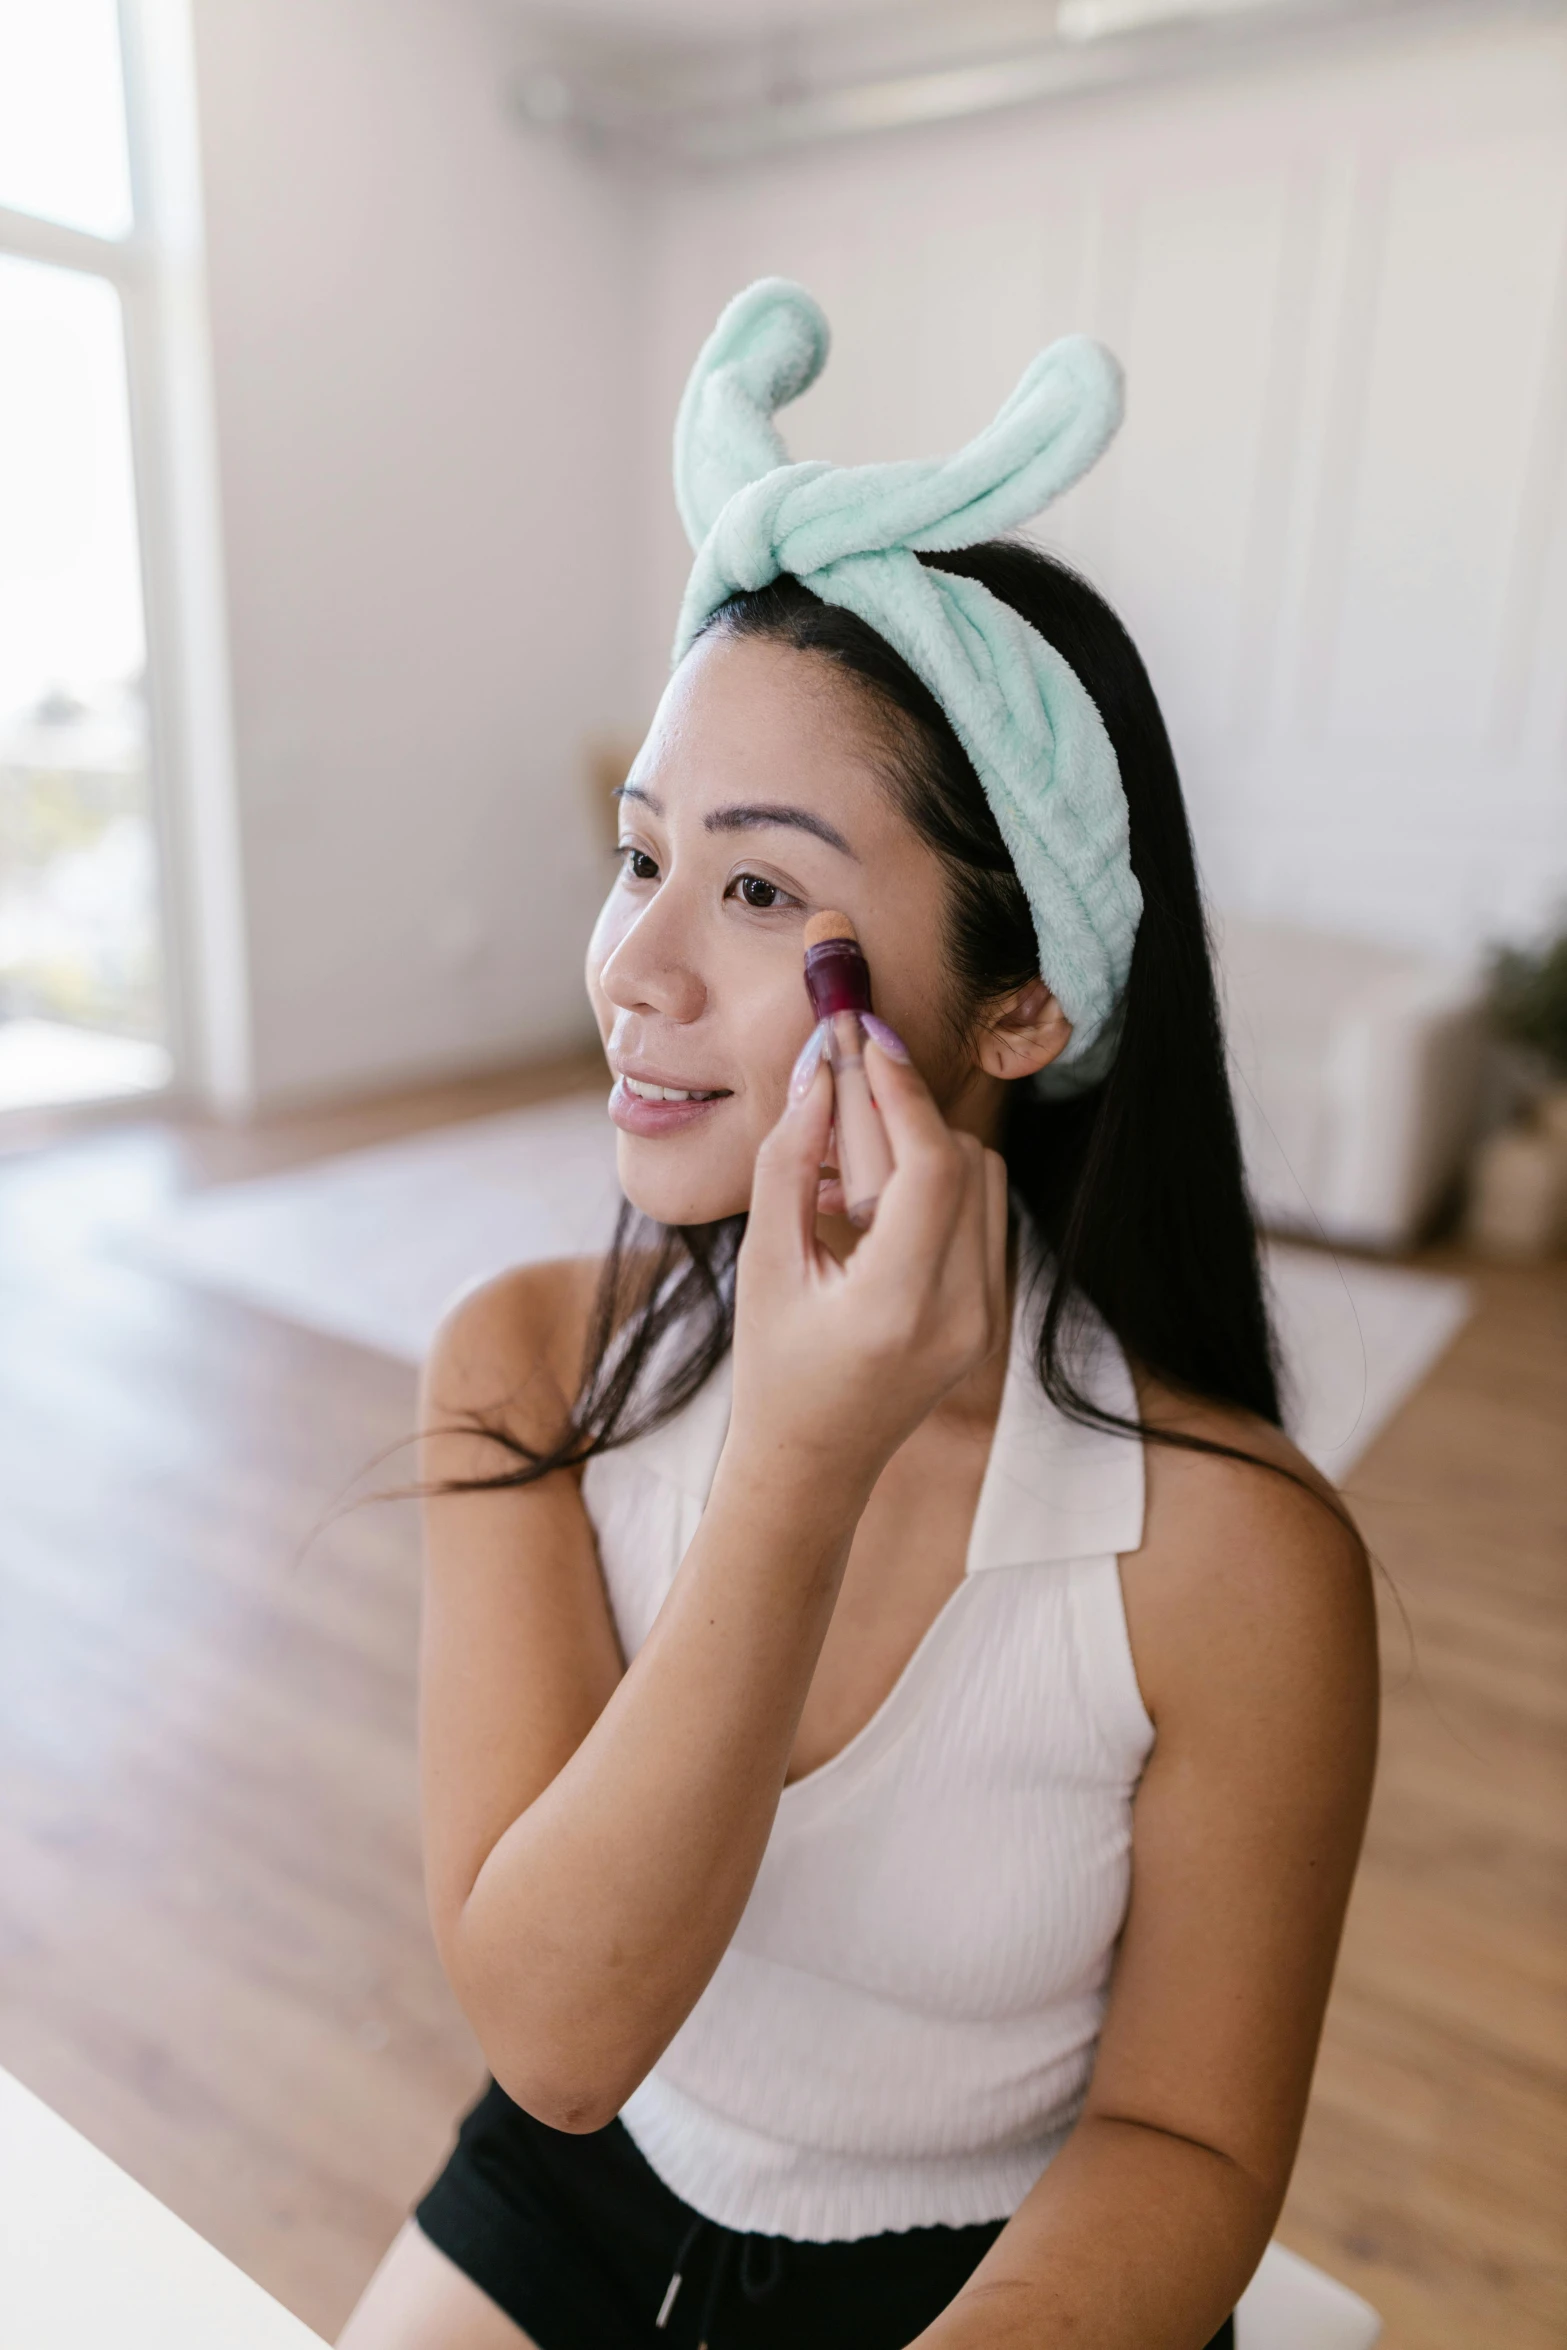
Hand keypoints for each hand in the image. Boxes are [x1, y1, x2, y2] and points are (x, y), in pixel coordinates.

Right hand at [729, 1038, 1008, 1493]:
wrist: (814, 1462)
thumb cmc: (774, 1368)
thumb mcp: (763, 1264)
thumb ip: (789, 1161)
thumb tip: (820, 1072)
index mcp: (899, 1306)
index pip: (933, 1167)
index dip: (904, 1090)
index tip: (868, 1037)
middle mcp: (962, 1312)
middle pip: (967, 1162)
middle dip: (905, 1117)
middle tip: (840, 1104)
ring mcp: (988, 1317)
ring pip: (983, 1180)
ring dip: (921, 1150)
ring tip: (845, 1176)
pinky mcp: (993, 1313)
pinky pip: (980, 1215)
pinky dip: (934, 1188)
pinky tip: (871, 1208)